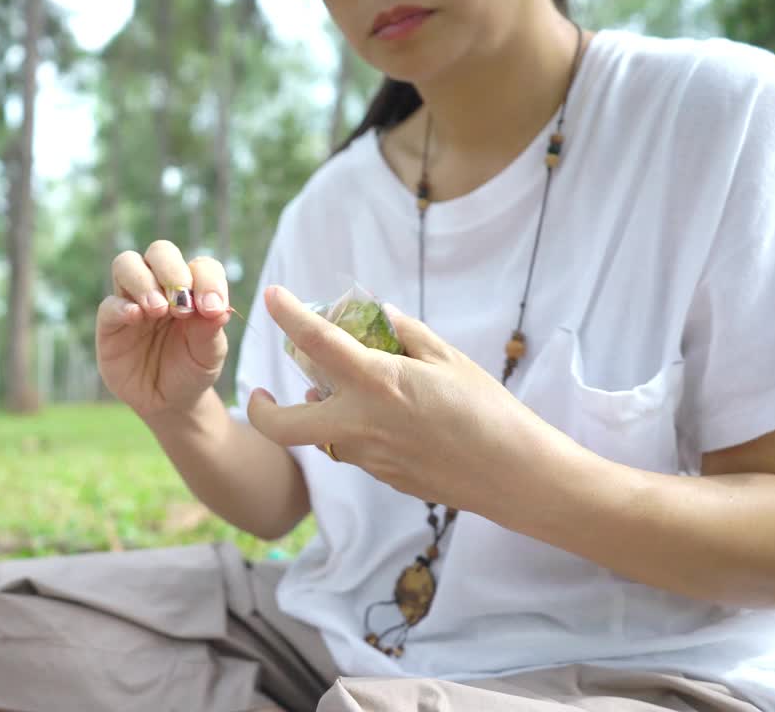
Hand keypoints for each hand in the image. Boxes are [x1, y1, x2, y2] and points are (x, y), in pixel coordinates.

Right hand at [96, 240, 232, 419]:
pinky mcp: (110, 323)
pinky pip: (109, 304)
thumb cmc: (192, 369)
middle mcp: (161, 286)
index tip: (213, 308)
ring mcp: (133, 300)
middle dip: (172, 271)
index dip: (207, 280)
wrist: (168, 401)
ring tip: (158, 310)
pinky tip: (136, 318)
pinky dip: (122, 306)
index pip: (200, 266)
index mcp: (192, 288)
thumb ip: (211, 331)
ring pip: (127, 264)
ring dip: (144, 281)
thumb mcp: (209, 355)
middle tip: (182, 304)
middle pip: (160, 252)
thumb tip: (220, 310)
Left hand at [246, 285, 562, 511]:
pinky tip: (376, 421)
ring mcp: (368, 457)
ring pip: (319, 439)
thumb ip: (408, 336)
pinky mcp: (382, 478)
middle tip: (260, 394)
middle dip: (261, 411)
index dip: (289, 314)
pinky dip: (349, 433)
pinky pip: (351, 452)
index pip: (317, 341)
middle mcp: (360, 423)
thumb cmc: (489, 410)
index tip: (273, 296)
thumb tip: (383, 317)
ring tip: (330, 396)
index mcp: (377, 382)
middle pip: (283, 426)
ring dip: (314, 417)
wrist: (514, 475)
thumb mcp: (449, 360)